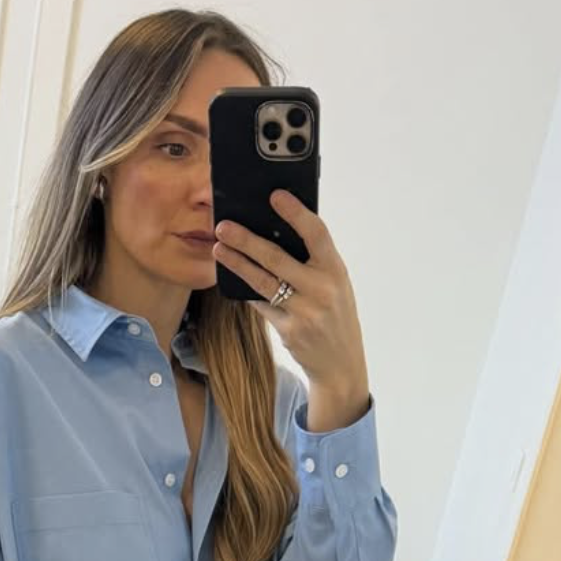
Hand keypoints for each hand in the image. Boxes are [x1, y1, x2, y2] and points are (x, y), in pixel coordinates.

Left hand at [213, 190, 369, 407]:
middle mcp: (322, 290)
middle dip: (246, 240)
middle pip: (277, 258)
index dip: (295, 213)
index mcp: (336, 271)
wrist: (341, 365)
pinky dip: (248, 290)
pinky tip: (233, 277)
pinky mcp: (289, 331)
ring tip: (219, 249)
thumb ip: (314, 262)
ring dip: (237, 263)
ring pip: (263, 282)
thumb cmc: (335, 316)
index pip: (316, 234)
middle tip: (223, 226)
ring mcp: (304, 312)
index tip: (275, 196)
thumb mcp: (336, 285)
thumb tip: (277, 232)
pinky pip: (262, 305)